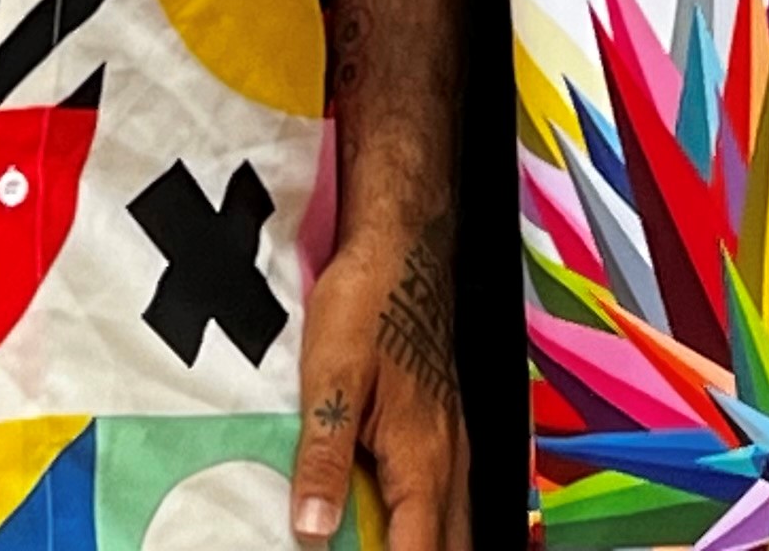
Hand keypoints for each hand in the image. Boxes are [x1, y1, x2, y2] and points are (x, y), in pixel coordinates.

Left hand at [290, 213, 462, 550]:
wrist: (403, 248)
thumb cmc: (368, 301)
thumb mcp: (331, 377)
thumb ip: (325, 456)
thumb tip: (313, 529)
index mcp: (422, 458)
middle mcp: (448, 459)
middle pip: (450, 547)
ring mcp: (452, 445)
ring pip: (454, 526)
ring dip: (425, 546)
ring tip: (385, 545)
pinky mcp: (444, 431)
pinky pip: (447, 500)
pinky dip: (427, 528)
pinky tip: (396, 526)